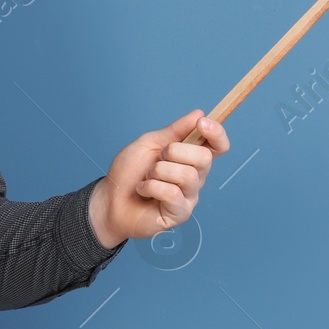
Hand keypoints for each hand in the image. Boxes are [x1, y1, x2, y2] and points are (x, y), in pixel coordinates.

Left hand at [88, 109, 230, 247]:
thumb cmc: (130, 172)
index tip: (202, 123)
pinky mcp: (180, 213)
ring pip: (188, 175)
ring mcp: (189, 196)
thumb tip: (199, 114)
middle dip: (175, 152)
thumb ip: (175, 130)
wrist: (111, 199)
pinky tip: (144, 190)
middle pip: (205, 157)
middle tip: (158, 158)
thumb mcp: (149, 143)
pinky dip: (152, 187)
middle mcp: (195, 176)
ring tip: (148, 177)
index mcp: (190, 157)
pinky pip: (173, 194)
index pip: (218, 145)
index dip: (217, 133)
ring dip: (159, 171)